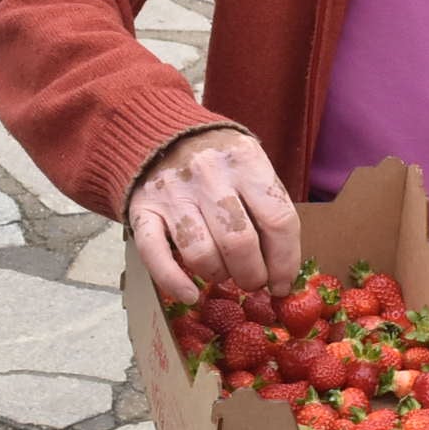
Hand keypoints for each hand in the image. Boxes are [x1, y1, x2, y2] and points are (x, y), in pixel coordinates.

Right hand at [128, 128, 301, 301]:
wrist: (161, 135)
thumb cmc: (220, 162)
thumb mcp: (252, 167)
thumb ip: (269, 208)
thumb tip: (283, 271)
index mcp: (246, 161)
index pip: (279, 221)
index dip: (285, 261)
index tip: (283, 282)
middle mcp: (209, 174)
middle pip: (240, 243)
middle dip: (252, 276)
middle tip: (252, 282)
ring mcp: (173, 192)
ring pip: (201, 254)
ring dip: (217, 275)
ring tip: (223, 274)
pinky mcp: (142, 209)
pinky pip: (156, 255)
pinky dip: (173, 281)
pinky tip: (189, 295)